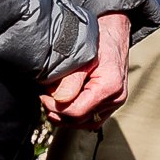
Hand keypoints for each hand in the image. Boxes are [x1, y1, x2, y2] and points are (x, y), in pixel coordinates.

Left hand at [43, 12, 131, 128]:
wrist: (114, 36)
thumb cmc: (100, 41)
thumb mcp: (82, 56)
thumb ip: (70, 80)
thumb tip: (58, 100)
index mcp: (110, 86)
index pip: (76, 111)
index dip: (55, 107)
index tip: (43, 96)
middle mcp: (115, 99)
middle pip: (79, 119)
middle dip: (58, 111)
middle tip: (45, 96)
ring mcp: (114, 103)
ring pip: (85, 123)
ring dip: (66, 117)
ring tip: (53, 103)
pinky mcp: (110, 104)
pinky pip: (91, 119)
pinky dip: (76, 116)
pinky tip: (64, 106)